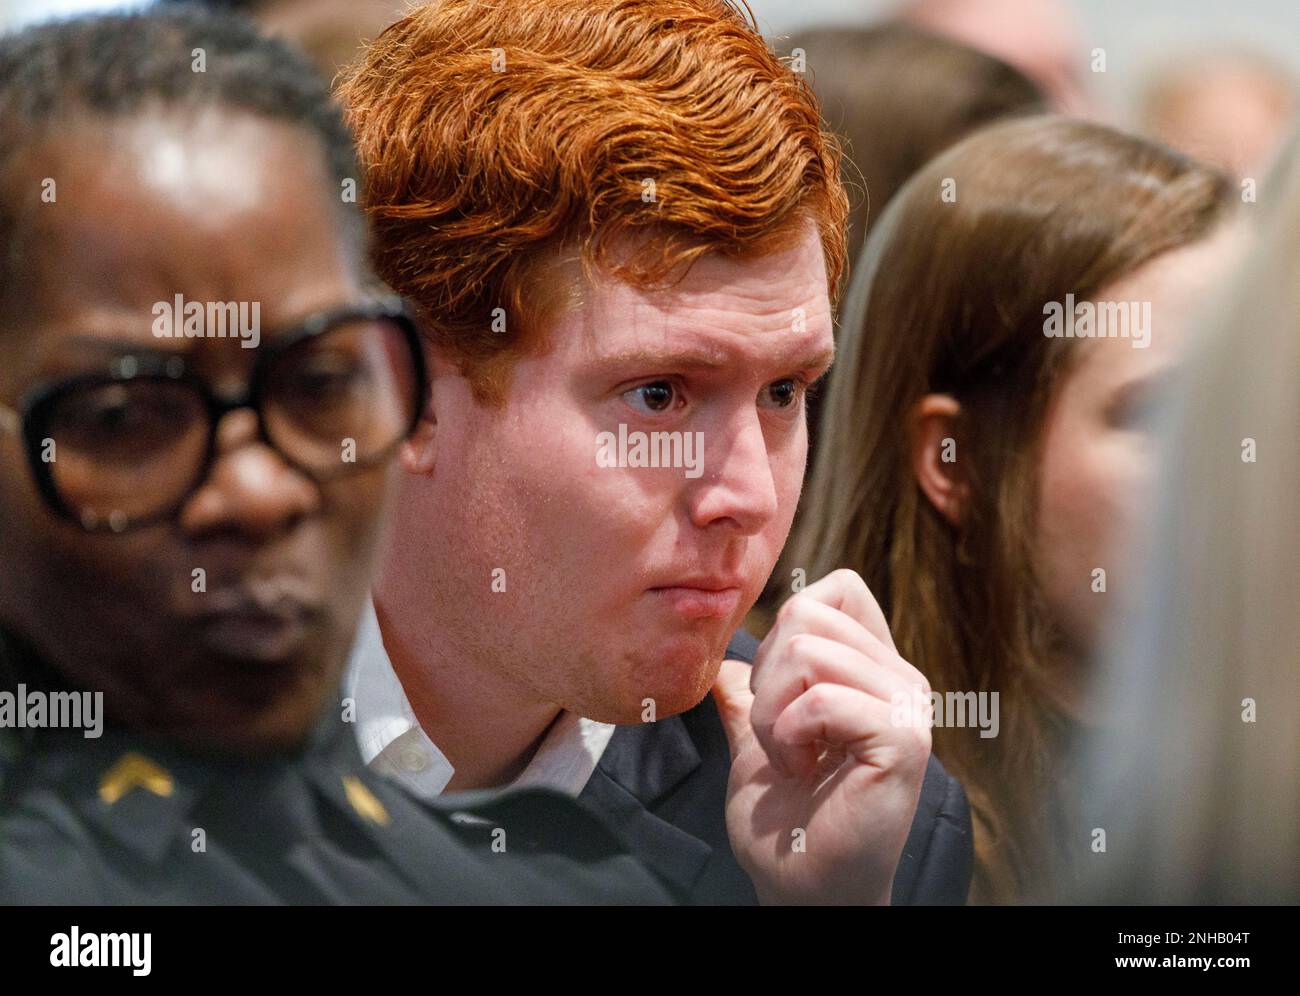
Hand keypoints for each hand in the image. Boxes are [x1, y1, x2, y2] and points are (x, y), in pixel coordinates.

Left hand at [714, 569, 931, 904]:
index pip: (837, 589)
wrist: (801, 889)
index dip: (786, 630)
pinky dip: (789, 737)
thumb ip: (748, 699)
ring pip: (806, 652)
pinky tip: (802, 772)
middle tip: (781, 738)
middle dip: (766, 678)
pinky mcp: (901, 739)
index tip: (780, 697)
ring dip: (772, 715)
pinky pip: (821, 699)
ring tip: (791, 759)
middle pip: (807, 612)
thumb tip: (726, 663)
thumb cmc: (786, 824)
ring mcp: (906, 706)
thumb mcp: (755, 745)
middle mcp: (899, 678)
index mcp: (872, 670)